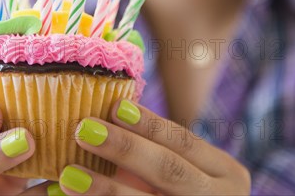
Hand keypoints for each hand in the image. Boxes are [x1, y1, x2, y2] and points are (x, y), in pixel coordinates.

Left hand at [58, 99, 250, 194]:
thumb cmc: (185, 191)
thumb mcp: (189, 171)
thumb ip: (157, 151)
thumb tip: (106, 116)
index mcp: (225, 174)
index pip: (184, 142)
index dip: (149, 124)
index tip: (114, 106)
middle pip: (169, 170)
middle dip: (125, 149)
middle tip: (83, 130)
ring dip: (107, 189)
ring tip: (69, 176)